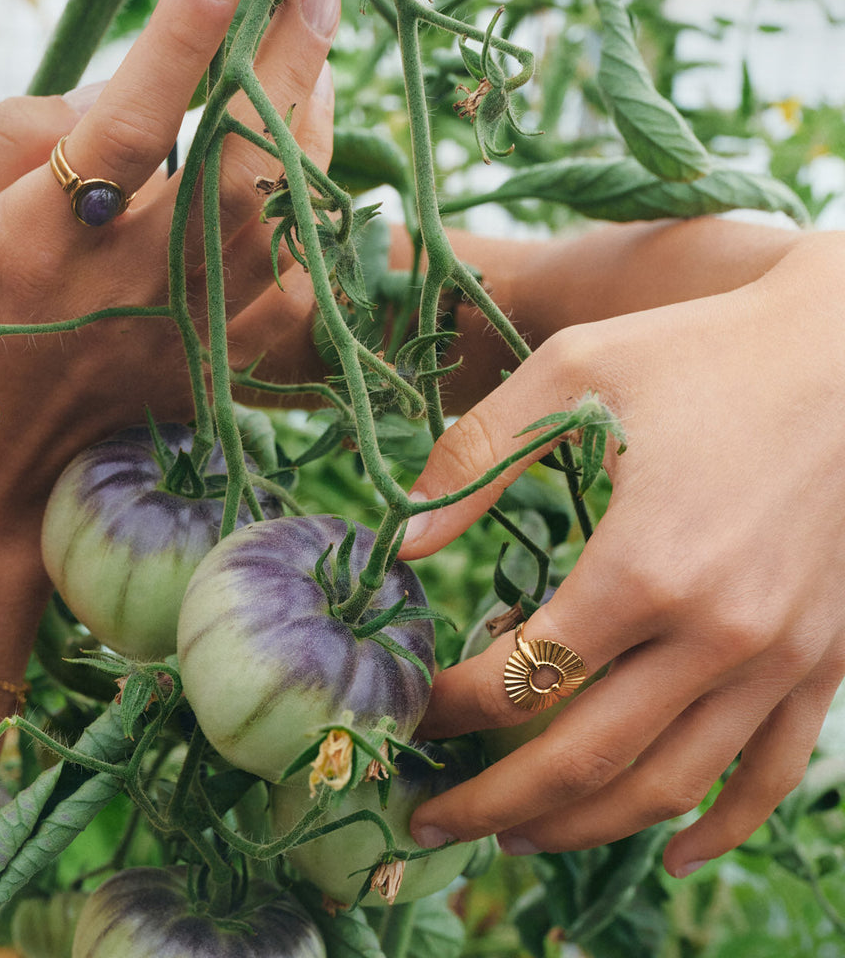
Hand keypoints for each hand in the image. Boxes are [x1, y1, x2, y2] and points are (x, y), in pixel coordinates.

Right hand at [0, 0, 337, 532]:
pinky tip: (312, 174)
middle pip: (235, 173)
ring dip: (314, 137)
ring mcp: (187, 334)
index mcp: (43, 245)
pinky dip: (316, 225)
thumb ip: (14, 141)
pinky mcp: (220, 366)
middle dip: (286, 70)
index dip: (181, 39)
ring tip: (320, 66)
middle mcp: (129, 289)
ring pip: (282, 228)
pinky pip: (295, 291)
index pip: (125, 126)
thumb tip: (117, 89)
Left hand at [399, 233, 844, 876]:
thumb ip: (475, 459)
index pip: (519, 677)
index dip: (448, 707)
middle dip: (491, 799)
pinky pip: (772, 776)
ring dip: (582, 826)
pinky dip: (718, 829)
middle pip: (583, 757)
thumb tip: (400, 547)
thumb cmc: (702, 350)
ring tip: (514, 835)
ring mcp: (780, 658)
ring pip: (669, 786)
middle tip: (430, 820)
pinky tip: (671, 852)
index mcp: (643, 564)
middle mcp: (716, 633)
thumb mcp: (571, 371)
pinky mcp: (825, 660)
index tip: (406, 709)